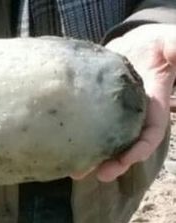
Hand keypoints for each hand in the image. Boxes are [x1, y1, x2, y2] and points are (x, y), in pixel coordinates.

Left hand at [84, 24, 175, 181]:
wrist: (132, 45)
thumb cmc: (155, 45)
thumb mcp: (168, 42)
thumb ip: (175, 46)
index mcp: (154, 108)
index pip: (152, 133)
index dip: (143, 147)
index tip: (131, 158)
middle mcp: (135, 120)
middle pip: (127, 148)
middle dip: (117, 163)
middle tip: (103, 174)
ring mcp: (115, 121)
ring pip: (106, 147)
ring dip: (93, 163)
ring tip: (76, 174)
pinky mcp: (96, 117)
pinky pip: (88, 136)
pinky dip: (77, 148)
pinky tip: (62, 158)